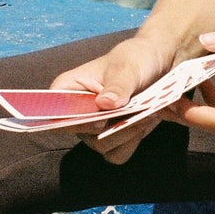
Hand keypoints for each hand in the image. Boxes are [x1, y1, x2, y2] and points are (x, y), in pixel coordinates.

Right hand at [48, 34, 175, 165]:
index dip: (73, 120)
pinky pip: (117, 153)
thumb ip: (117, 85)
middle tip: (135, 113)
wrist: (158, 66)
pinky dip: (132, 142)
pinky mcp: (111, 138)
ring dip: (125, 134)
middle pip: (82, 133)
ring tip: (145, 115)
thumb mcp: (127, 67)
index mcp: (68, 88)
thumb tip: (105, 103)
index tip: (99, 120)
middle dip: (110, 127)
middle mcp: (76, 112)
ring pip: (101, 146)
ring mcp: (92, 128)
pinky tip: (144, 122)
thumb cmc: (135, 59)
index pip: (56, 112)